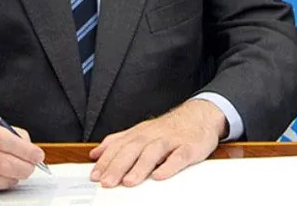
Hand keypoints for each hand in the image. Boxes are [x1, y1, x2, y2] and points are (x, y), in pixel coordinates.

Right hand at [0, 113, 43, 194]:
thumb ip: (5, 131)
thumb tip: (28, 147)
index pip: (5, 140)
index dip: (26, 151)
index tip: (37, 155)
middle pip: (1, 163)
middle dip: (23, 168)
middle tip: (31, 168)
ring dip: (12, 179)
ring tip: (17, 173)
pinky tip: (0, 179)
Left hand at [88, 98, 225, 187]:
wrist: (201, 115)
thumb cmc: (169, 128)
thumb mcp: (141, 131)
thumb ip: (118, 141)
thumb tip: (96, 153)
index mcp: (140, 133)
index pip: (119, 146)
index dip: (106, 161)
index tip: (95, 176)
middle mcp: (154, 135)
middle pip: (133, 148)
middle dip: (118, 166)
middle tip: (107, 182)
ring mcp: (172, 140)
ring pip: (154, 151)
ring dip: (140, 166)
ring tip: (129, 181)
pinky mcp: (189, 147)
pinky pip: (179, 156)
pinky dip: (169, 166)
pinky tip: (160, 176)